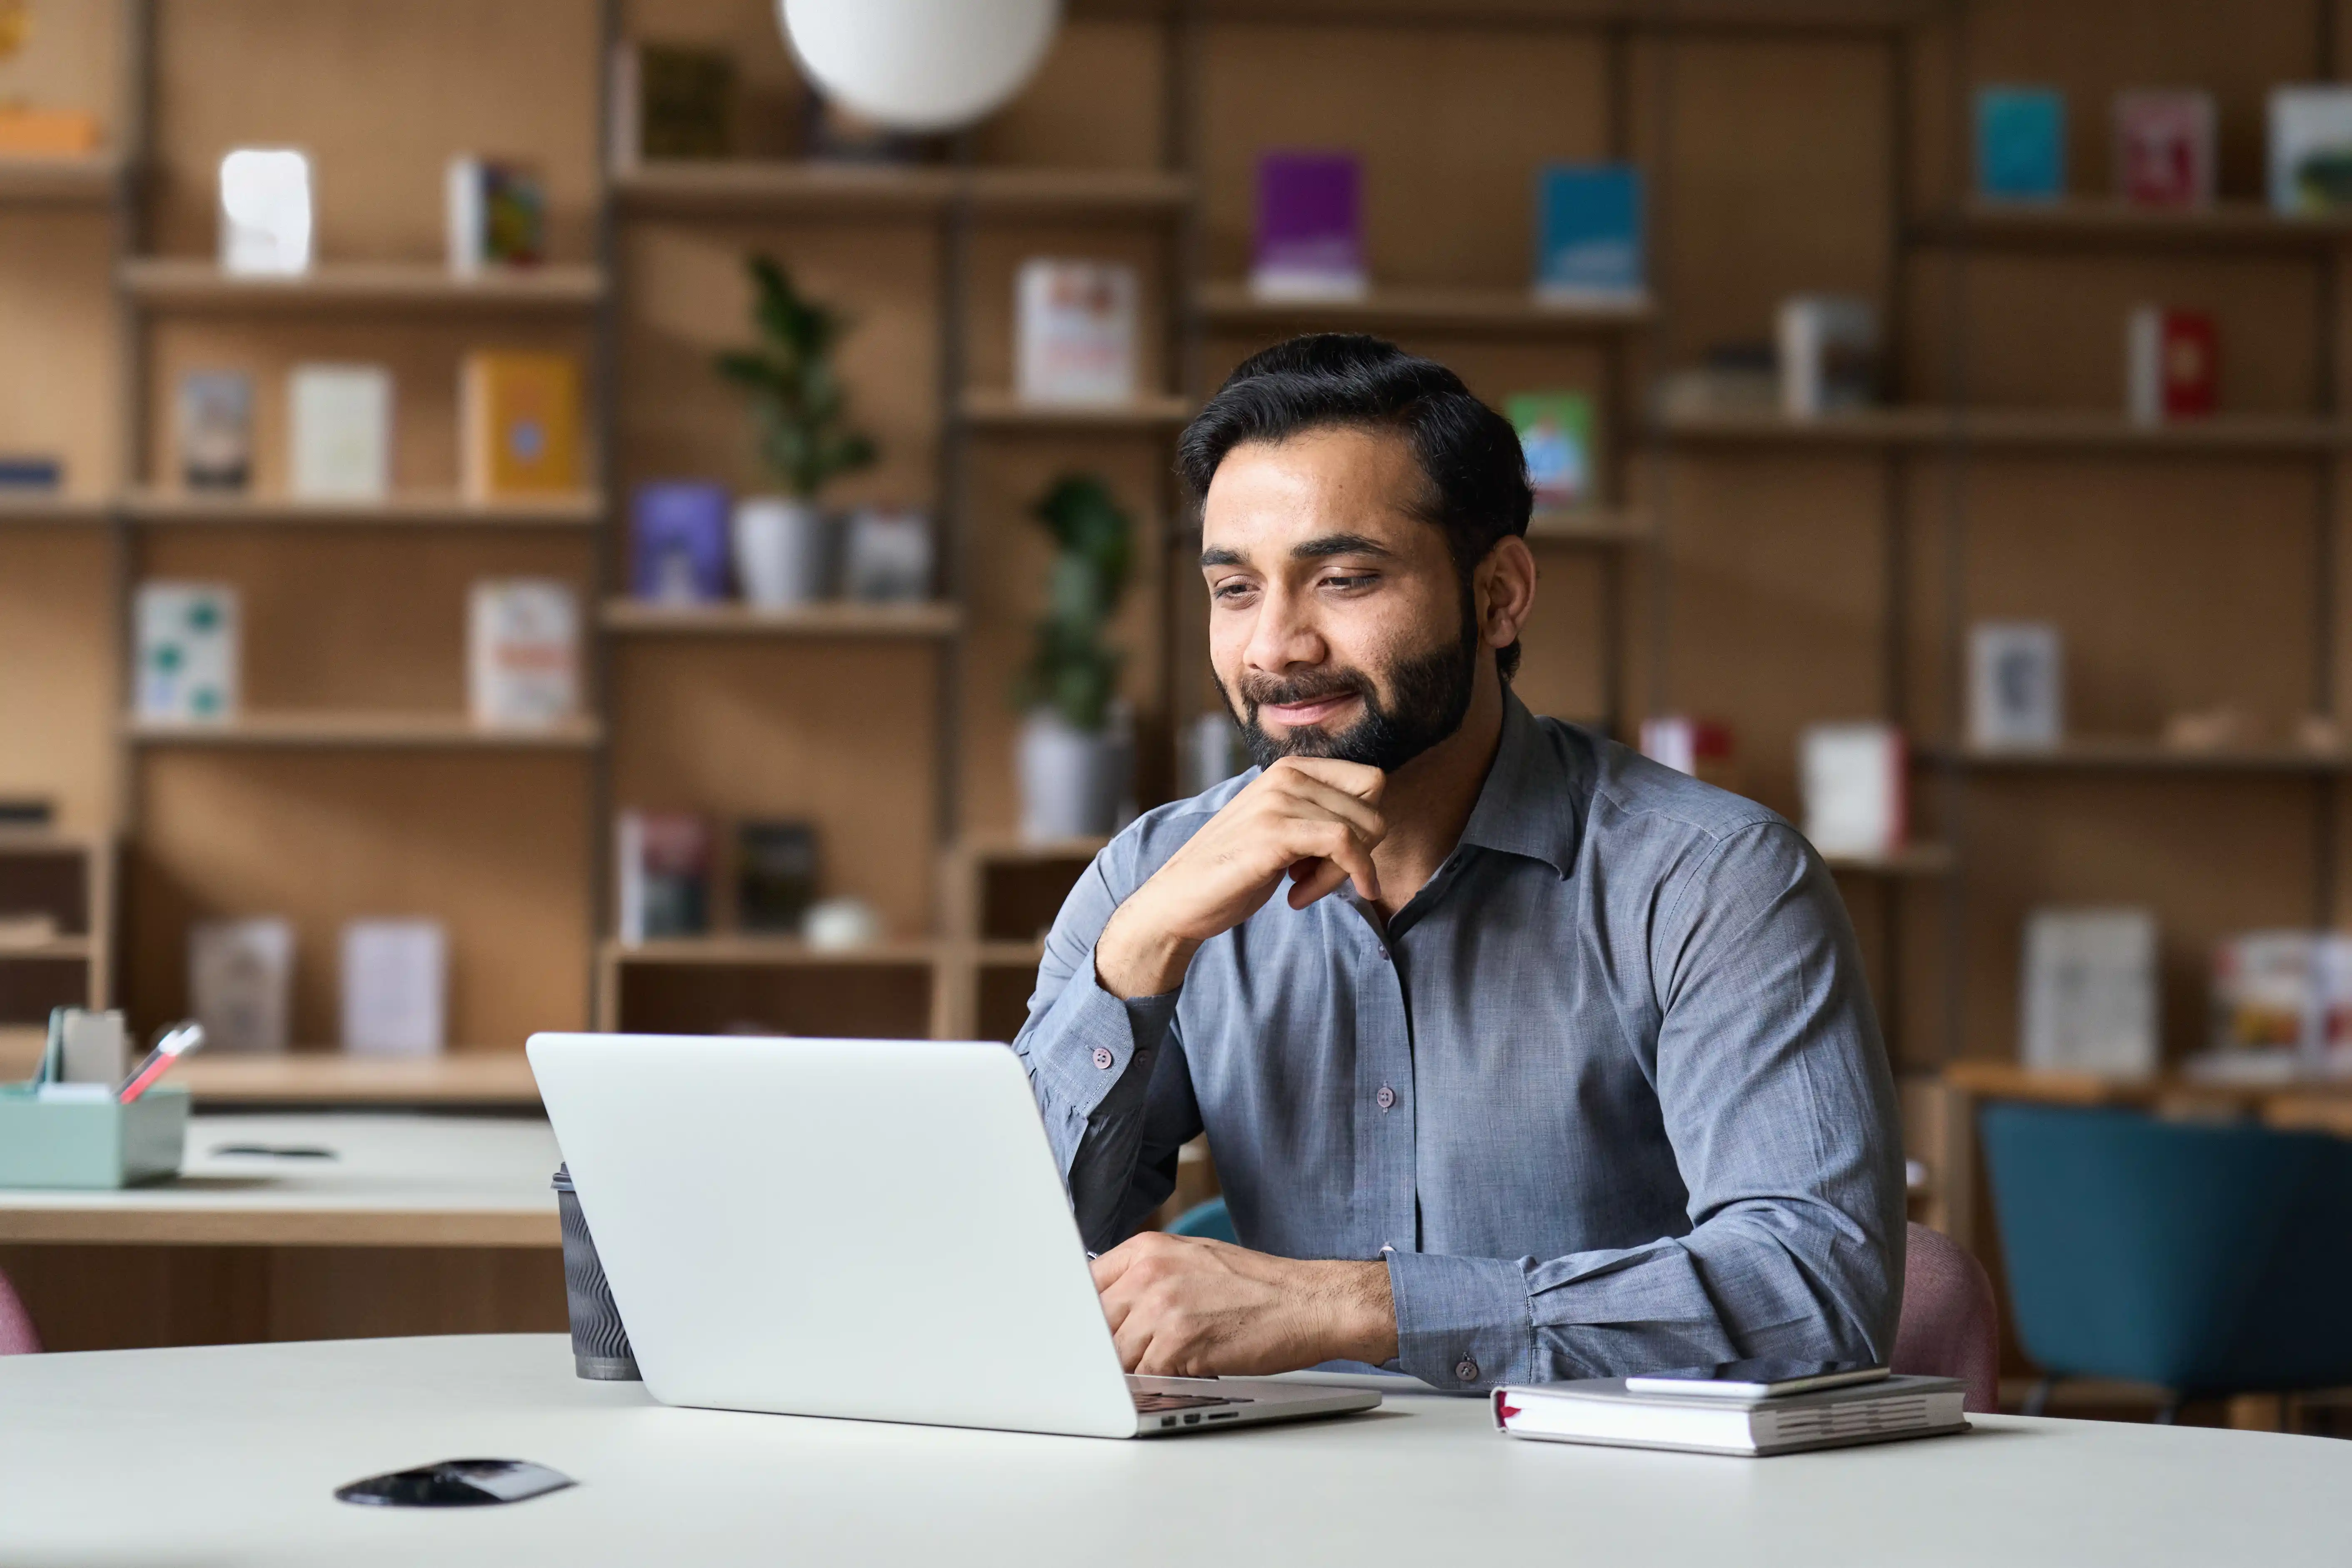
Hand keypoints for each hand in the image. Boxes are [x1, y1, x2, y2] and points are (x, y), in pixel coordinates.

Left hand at [1089, 1231, 1396, 1377]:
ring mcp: (1162, 1307)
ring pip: (1115, 1356)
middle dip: (1105, 1349)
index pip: (1084, 1286)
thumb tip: (1104, 1308)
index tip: (1082, 1337)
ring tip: (1165, 1367)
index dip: (1082, 1318)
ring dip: (1133, 1371)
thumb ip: (1145, 1278)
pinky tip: (1179, 1377)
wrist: (1308, 1302)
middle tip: (1123, 1362)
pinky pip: (1143, 1377)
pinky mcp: (1179, 1343)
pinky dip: (1155, 1385)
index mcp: (1146, 1249)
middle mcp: (1148, 1273)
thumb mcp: (1192, 1261)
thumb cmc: (1256, 1287)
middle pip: (1094, 1325)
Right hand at [1094, 757, 1385, 997]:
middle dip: (1359, 852)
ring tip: (1302, 889)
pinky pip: (1345, 845)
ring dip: (1343, 873)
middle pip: (1372, 808)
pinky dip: (1344, 877)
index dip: (1365, 826)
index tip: (1334, 857)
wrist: (1178, 898)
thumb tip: (1374, 824)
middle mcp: (1286, 775)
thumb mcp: (1282, 830)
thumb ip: (1318, 816)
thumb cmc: (1232, 870)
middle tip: (1318, 879)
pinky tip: (1301, 898)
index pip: (1370, 782)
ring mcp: (1279, 800)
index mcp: (1290, 769)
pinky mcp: (1275, 831)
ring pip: (1361, 830)